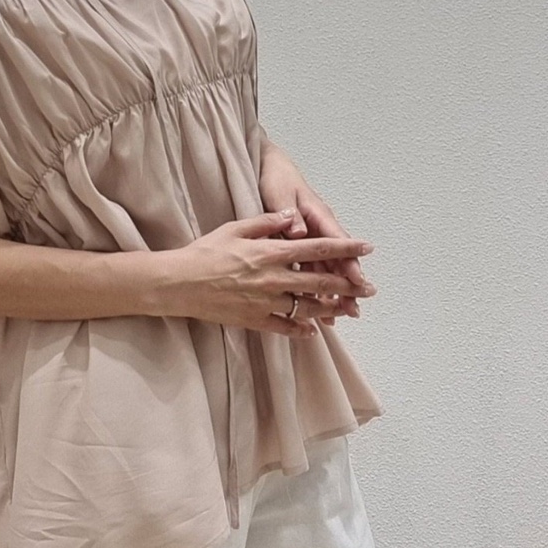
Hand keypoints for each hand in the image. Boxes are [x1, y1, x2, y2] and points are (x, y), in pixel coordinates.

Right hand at [165, 210, 375, 336]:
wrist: (179, 283)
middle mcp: (273, 278)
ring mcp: (265, 301)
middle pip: (320, 282)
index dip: (345, 248)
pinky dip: (301, 330)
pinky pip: (284, 327)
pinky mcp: (253, 319)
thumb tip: (292, 217)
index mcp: (270, 252)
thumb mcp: (235, 228)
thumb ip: (267, 222)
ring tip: (348, 310)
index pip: (317, 248)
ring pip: (307, 307)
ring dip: (330, 308)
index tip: (366, 248)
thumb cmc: (205, 252)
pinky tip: (313, 331)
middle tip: (369, 289)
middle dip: (348, 285)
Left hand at [257, 140, 375, 323]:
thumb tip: (298, 229)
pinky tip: (318, 306)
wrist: (269, 170)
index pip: (337, 242)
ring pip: (326, 270)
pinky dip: (315, 287)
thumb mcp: (280, 193)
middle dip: (347, 286)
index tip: (357, 279)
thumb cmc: (277, 180)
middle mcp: (319, 230)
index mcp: (318, 215)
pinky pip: (311, 270)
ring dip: (333, 292)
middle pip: (336, 261)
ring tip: (339, 315)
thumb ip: (289, 213)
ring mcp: (311, 240)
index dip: (348, 262)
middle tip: (354, 307)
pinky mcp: (300, 247)